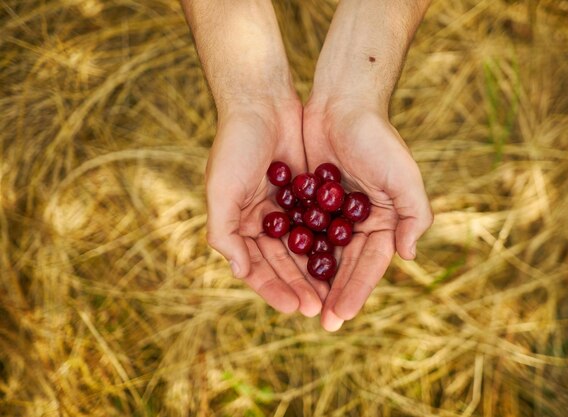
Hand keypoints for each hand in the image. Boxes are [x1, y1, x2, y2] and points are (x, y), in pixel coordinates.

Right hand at [205, 101, 327, 315]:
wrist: (262, 102)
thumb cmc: (235, 146)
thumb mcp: (221, 190)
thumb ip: (224, 233)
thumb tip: (238, 272)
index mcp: (239, 226)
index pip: (257, 269)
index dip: (275, 290)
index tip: (296, 308)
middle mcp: (262, 223)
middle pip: (284, 265)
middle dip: (300, 287)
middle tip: (322, 310)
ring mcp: (286, 210)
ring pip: (304, 249)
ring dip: (317, 272)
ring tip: (334, 294)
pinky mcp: (307, 195)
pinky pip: (320, 225)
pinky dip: (329, 243)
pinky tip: (345, 261)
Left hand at [303, 99, 432, 329]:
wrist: (341, 102)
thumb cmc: (376, 137)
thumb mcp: (402, 175)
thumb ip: (414, 214)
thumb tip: (410, 256)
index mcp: (383, 221)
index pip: (370, 264)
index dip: (357, 290)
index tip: (342, 315)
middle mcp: (358, 222)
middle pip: (345, 266)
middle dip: (334, 293)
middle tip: (322, 322)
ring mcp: (332, 213)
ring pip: (321, 255)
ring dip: (312, 280)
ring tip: (301, 306)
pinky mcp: (309, 200)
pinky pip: (300, 232)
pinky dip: (293, 253)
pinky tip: (282, 273)